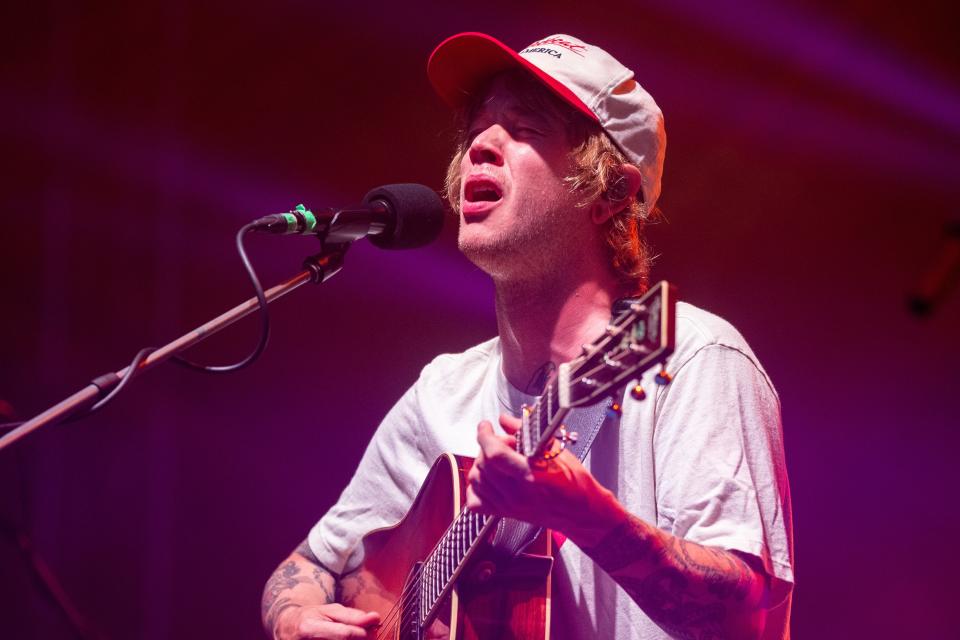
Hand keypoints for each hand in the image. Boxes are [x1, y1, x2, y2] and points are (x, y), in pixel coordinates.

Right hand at [274, 602, 379, 639]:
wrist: (287, 629)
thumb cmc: (311, 618)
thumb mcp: (329, 610)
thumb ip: (352, 616)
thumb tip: (375, 618)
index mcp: (309, 628)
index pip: (344, 635)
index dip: (363, 634)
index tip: (373, 628)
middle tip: (368, 634)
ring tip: (356, 637)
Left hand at [465, 414, 623, 543]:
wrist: (583, 513)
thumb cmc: (576, 484)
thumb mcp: (556, 450)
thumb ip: (526, 433)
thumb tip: (506, 420)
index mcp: (531, 476)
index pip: (494, 453)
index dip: (484, 435)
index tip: (486, 426)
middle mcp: (518, 493)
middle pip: (483, 464)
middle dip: (488, 447)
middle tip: (504, 442)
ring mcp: (510, 506)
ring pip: (476, 480)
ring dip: (482, 464)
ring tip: (498, 459)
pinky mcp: (507, 514)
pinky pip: (475, 502)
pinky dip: (476, 488)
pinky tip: (488, 479)